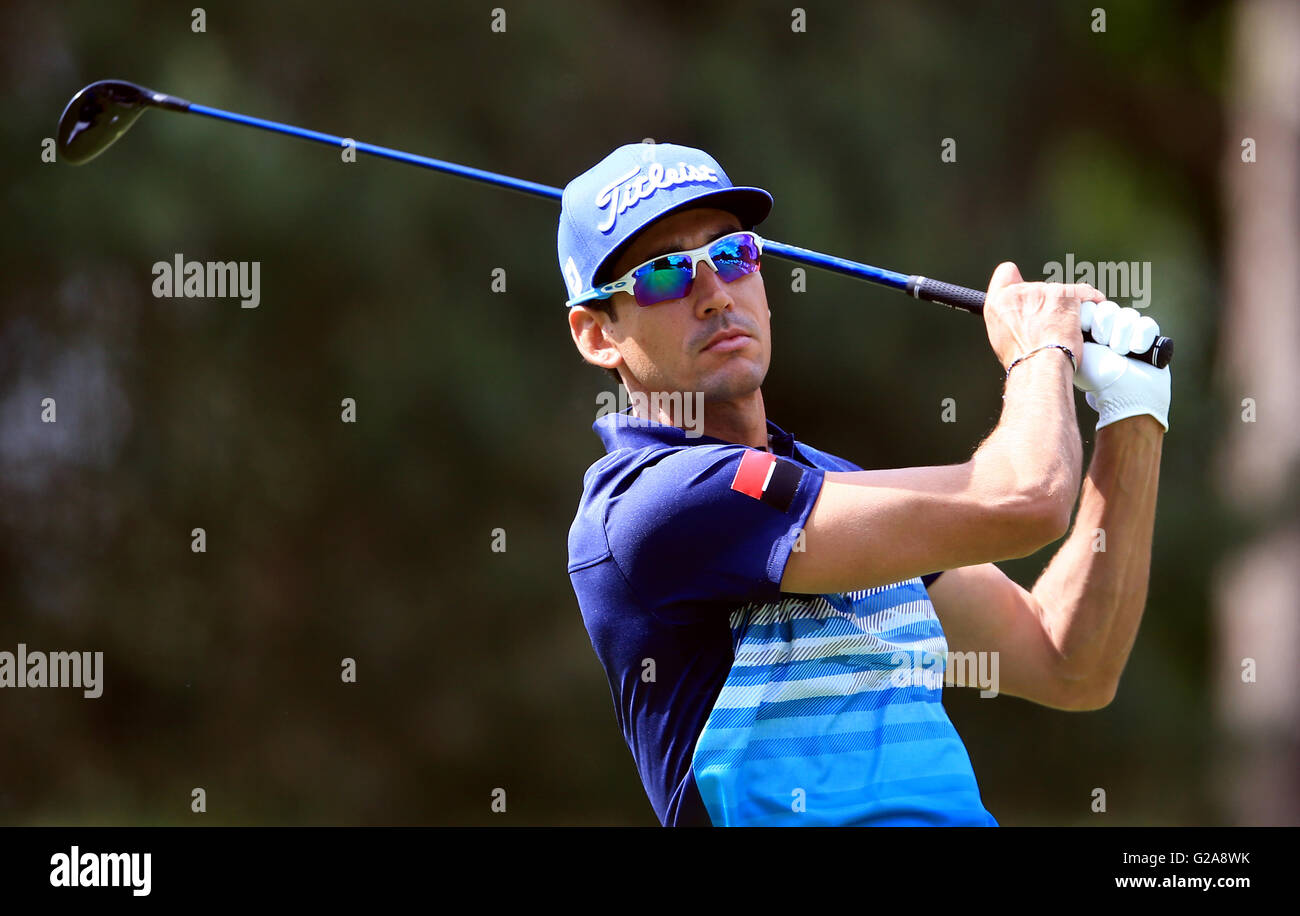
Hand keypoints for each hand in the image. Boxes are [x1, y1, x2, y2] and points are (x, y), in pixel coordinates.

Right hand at [983, 262, 1098, 370]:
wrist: (1039, 367)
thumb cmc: (1023, 361)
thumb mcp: (1001, 338)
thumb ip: (1009, 318)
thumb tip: (1023, 319)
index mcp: (999, 302)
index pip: (1006, 272)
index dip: (1017, 281)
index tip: (1028, 294)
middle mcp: (1020, 291)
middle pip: (1039, 288)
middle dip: (1047, 304)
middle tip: (1051, 327)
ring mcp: (1046, 291)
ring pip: (1062, 293)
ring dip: (1067, 308)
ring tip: (1068, 331)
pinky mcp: (1069, 295)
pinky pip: (1086, 292)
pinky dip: (1092, 301)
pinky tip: (1094, 311)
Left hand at [1074, 300, 1170, 431]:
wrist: (1124, 397)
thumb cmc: (1097, 378)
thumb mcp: (1076, 352)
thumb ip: (1070, 330)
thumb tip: (1069, 307)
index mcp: (1087, 333)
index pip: (1089, 306)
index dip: (1090, 316)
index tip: (1088, 332)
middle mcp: (1108, 332)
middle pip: (1108, 308)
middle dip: (1105, 326)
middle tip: (1103, 344)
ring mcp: (1130, 334)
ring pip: (1128, 315)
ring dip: (1122, 335)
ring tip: (1120, 353)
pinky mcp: (1149, 339)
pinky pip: (1147, 324)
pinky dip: (1141, 338)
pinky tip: (1135, 352)